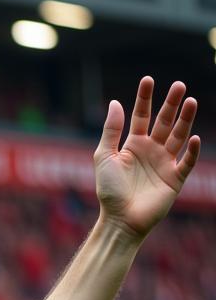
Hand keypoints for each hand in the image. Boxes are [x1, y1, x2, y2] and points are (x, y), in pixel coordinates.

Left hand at [94, 77, 199, 240]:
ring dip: (186, 120)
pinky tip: (195, 138)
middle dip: (172, 104)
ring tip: (191, 101)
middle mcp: (151, 151)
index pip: (142, 116)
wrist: (119, 220)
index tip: (148, 79)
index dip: (145, 99)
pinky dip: (192, 151)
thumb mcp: (104, 157)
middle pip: (164, 122)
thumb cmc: (109, 191)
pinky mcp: (175, 179)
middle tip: (180, 85)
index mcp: (133, 145)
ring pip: (179, 136)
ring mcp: (165, 163)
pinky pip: (187, 162)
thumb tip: (115, 102)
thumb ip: (111, 131)